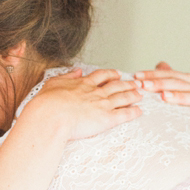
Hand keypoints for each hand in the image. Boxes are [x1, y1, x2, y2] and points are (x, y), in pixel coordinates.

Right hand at [28, 68, 142, 140]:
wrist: (52, 116)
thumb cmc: (48, 102)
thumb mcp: (54, 83)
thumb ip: (68, 76)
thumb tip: (77, 71)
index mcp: (84, 84)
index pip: (101, 76)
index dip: (111, 74)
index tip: (117, 74)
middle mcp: (96, 92)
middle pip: (116, 86)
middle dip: (127, 84)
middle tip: (135, 83)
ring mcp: (103, 104)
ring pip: (123, 97)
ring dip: (133, 95)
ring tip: (141, 94)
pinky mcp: (107, 118)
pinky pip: (124, 114)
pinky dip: (134, 112)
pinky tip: (140, 111)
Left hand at [134, 62, 189, 130]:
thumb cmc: (188, 117)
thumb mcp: (177, 99)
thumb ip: (170, 81)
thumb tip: (161, 64)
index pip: (173, 75)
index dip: (155, 75)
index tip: (137, 77)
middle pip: (184, 84)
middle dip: (163, 84)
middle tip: (145, 86)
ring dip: (181, 97)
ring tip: (165, 97)